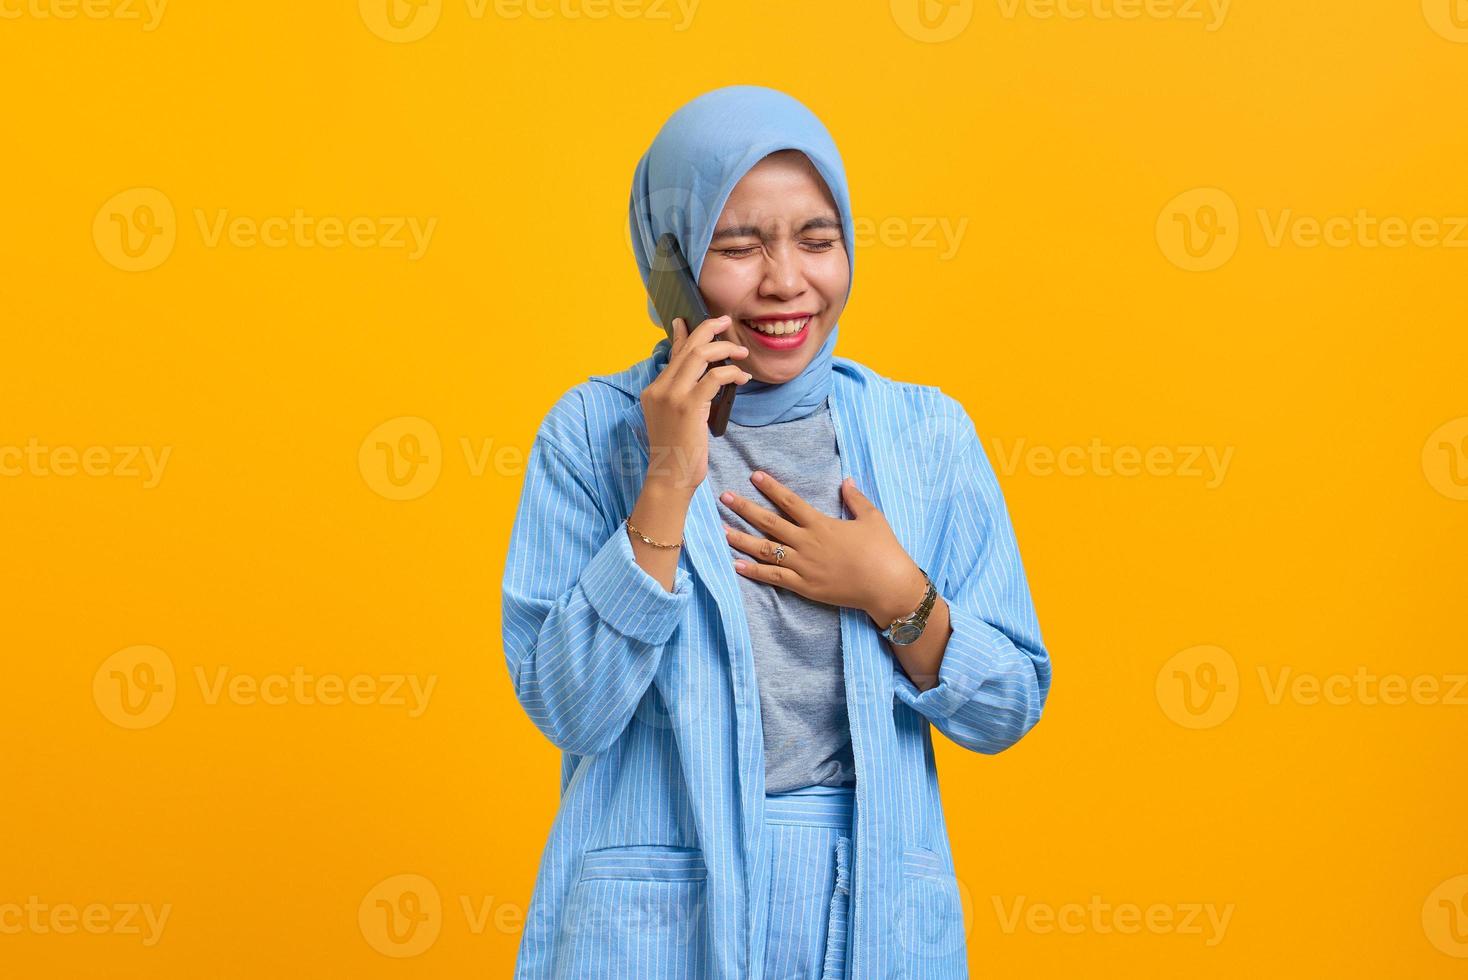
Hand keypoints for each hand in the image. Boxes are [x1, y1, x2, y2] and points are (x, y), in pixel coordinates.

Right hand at [640, 315, 751, 494]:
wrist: (669, 477)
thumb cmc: (676, 453)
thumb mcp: (674, 418)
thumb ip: (682, 396)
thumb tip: (701, 379)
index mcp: (653, 390)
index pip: (672, 354)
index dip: (684, 334)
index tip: (690, 320)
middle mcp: (659, 388)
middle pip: (687, 347)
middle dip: (708, 329)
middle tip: (726, 321)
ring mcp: (672, 396)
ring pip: (700, 355)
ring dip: (724, 348)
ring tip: (741, 352)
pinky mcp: (688, 406)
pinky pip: (714, 377)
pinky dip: (731, 372)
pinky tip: (742, 378)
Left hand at [718, 472, 927, 625]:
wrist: (887, 586)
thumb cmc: (883, 550)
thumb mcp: (873, 518)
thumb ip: (856, 499)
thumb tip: (846, 480)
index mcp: (822, 524)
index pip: (790, 501)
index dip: (771, 488)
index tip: (754, 476)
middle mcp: (808, 543)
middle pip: (769, 523)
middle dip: (744, 509)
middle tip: (724, 497)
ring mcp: (804, 566)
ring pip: (766, 551)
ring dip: (742, 539)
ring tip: (721, 530)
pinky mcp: (804, 586)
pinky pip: (774, 577)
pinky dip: (754, 572)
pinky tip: (736, 565)